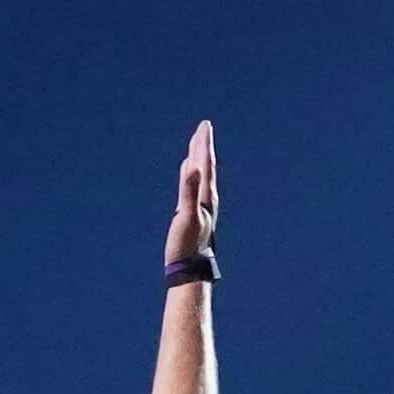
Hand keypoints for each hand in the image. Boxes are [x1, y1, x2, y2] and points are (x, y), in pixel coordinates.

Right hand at [162, 117, 219, 271]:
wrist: (188, 267)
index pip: (206, 164)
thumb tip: (192, 168)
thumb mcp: (187, 216)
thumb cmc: (187, 243)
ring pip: (200, 174)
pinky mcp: (192, 211)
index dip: (204, 144)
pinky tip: (188, 171)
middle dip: (203, 146)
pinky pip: (192, 185)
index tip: (205, 126)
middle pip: (206, 166)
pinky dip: (191, 173)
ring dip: (198, 157)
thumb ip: (188, 191)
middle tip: (204, 126)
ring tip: (197, 144)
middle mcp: (206, 198)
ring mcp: (200, 205)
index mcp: (206, 196)